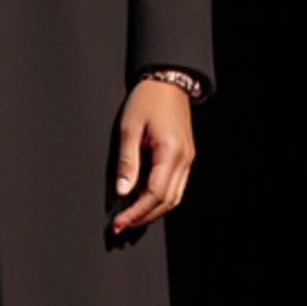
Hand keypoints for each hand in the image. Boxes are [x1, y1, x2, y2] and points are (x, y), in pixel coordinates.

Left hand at [111, 77, 195, 231]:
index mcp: (170, 152)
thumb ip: (127, 162)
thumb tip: (122, 190)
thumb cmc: (147, 99)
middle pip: (167, 201)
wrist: (168, 80)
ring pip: (174, 197)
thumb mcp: (129, 129)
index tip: (119, 221)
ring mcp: (188, 159)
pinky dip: (160, 198)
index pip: (154, 194)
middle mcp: (184, 159)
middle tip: (122, 225)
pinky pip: (176, 186)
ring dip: (153, 210)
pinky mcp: (186, 157)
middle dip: (144, 217)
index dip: (136, 212)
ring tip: (132, 217)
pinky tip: (144, 200)